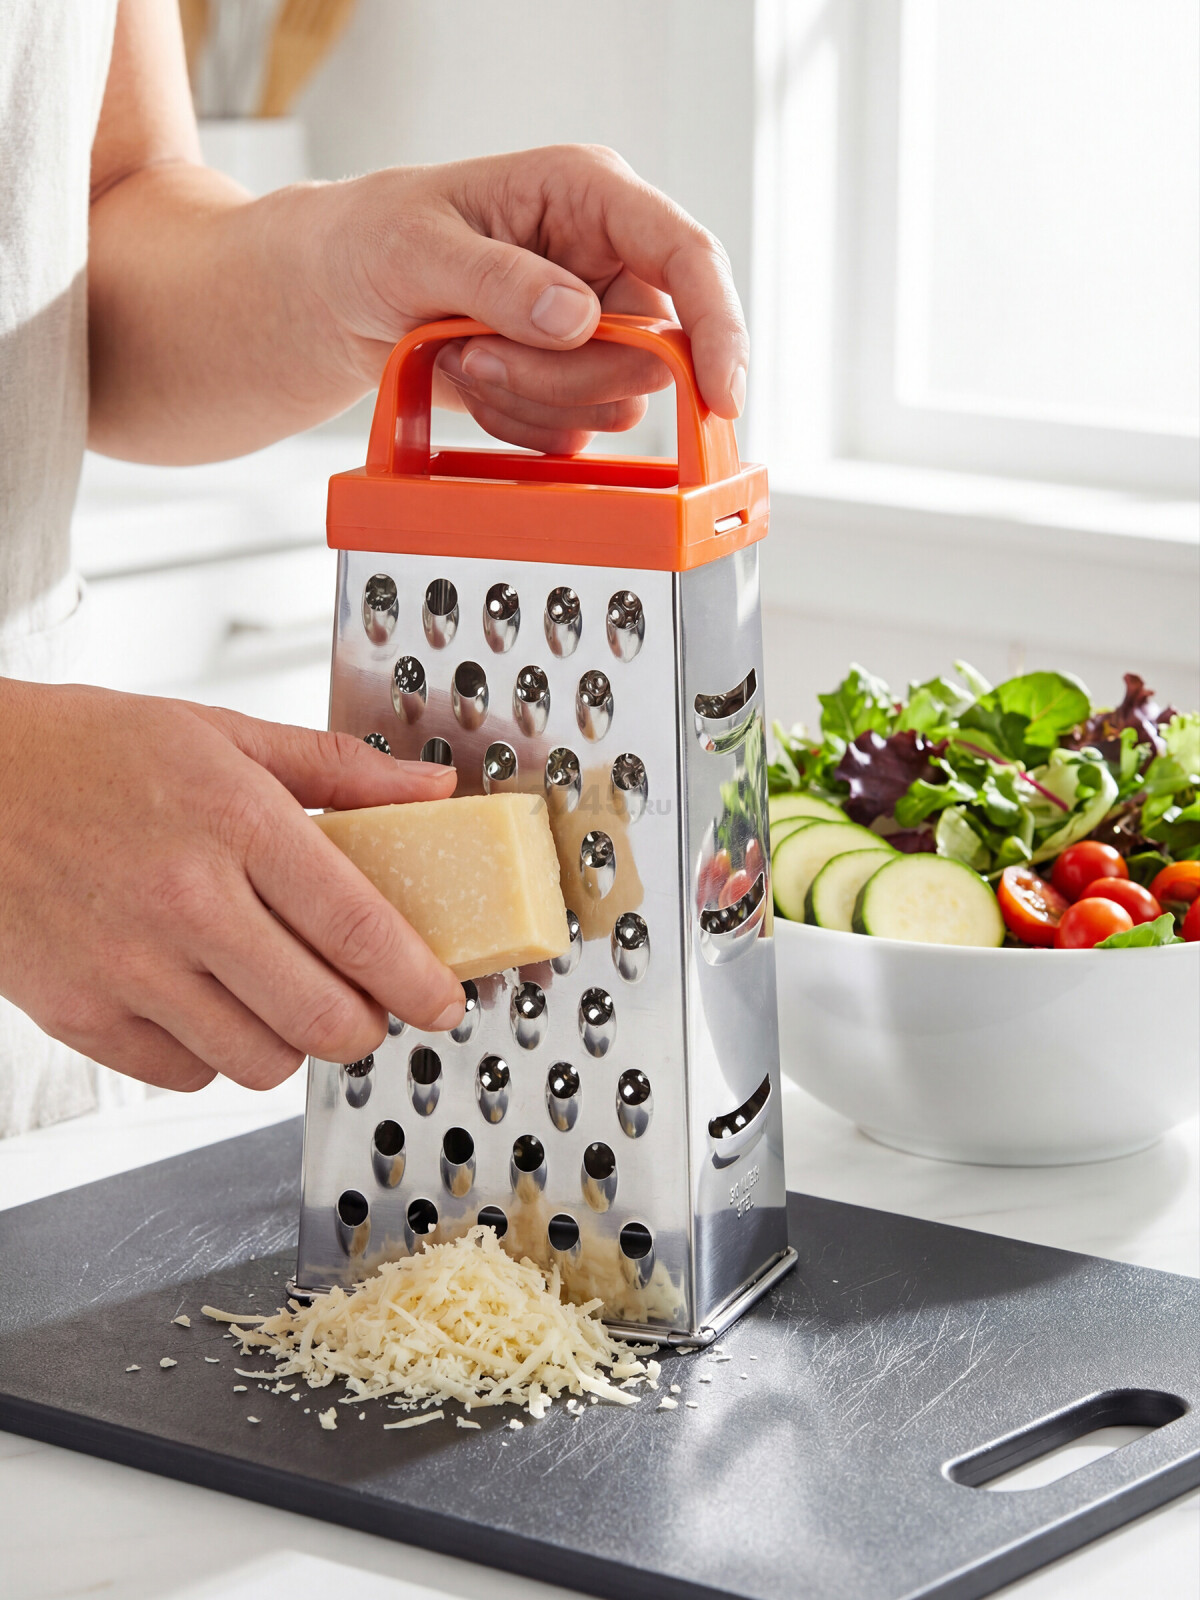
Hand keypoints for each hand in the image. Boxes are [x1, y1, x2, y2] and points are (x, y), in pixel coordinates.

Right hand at [0, 682, 465, 1093]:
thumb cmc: (91, 751)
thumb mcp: (222, 734)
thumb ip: (340, 768)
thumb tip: (432, 791)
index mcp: (236, 822)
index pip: (359, 929)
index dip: (419, 982)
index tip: (445, 1003)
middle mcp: (186, 901)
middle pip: (321, 1016)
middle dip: (367, 1027)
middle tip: (370, 1010)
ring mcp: (129, 965)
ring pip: (259, 1060)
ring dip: (293, 1044)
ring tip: (285, 1000)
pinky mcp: (80, 1012)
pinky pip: (185, 1074)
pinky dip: (215, 1056)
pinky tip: (211, 1006)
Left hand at [303, 145, 748, 454]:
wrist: (344, 290)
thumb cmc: (376, 239)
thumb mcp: (419, 246)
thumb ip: (499, 279)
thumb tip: (578, 318)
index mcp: (591, 196)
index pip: (688, 256)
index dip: (717, 327)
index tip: (720, 394)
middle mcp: (609, 261)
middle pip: (652, 353)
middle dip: (563, 376)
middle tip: (476, 356)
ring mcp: (597, 326)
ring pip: (616, 399)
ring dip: (532, 398)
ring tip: (464, 356)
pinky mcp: (576, 377)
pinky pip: (579, 428)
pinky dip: (519, 423)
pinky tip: (475, 382)